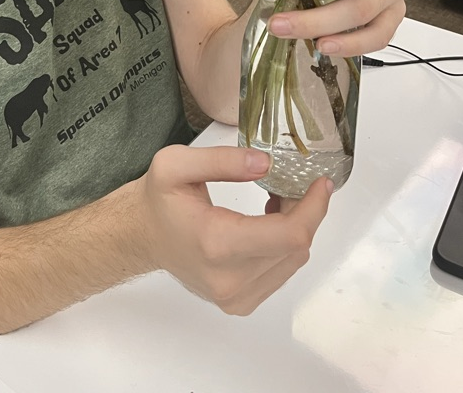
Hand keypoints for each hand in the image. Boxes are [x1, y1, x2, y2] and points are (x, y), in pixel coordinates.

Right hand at [137, 144, 331, 314]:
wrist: (143, 235)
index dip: (313, 208)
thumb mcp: (176, 164)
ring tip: (276, 200)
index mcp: (216, 244)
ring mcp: (236, 297)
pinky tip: (267, 222)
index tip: (320, 182)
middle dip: (304, 211)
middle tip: (291, 182)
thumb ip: (222, 160)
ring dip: (295, 227)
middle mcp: (229, 280)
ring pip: (292, 261)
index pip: (289, 235)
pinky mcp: (241, 303)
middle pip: (295, 248)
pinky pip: (281, 272)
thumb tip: (266, 164)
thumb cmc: (158, 199)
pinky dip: (284, 245)